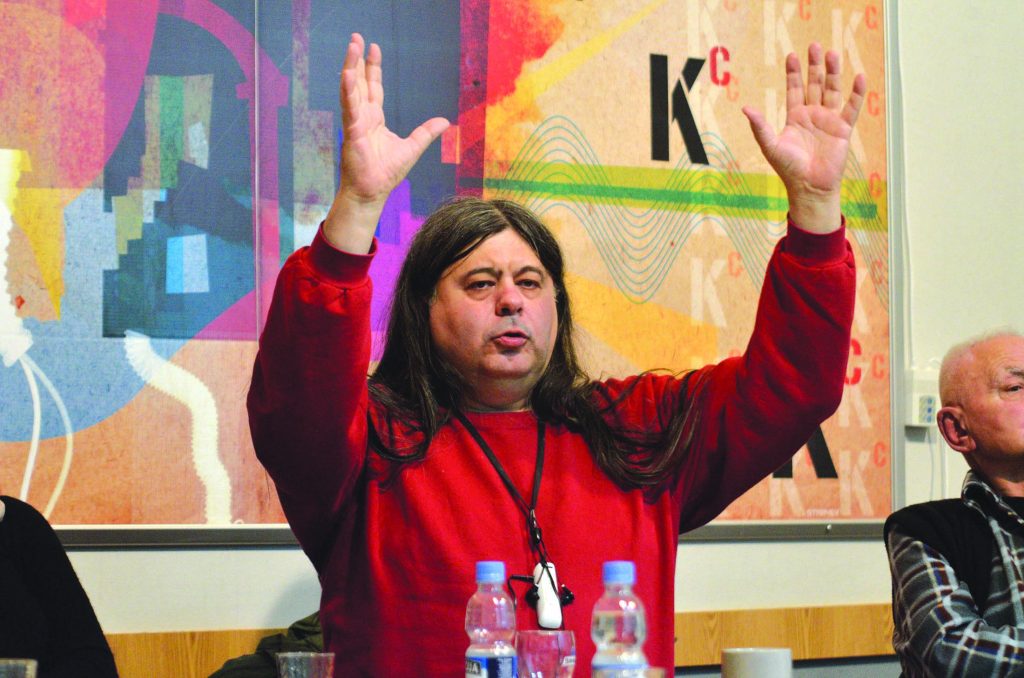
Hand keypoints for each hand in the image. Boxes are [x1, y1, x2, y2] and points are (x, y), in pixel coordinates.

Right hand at [324, 33, 449, 251]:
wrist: (373, 191)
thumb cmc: (387, 173)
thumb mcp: (412, 147)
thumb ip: (426, 133)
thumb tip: (445, 121)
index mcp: (374, 119)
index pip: (373, 88)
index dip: (373, 69)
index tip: (373, 49)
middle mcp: (363, 117)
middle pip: (360, 82)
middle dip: (358, 60)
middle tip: (356, 38)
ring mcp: (355, 122)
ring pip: (352, 89)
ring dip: (351, 67)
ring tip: (352, 46)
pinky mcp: (352, 131)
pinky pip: (350, 107)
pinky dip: (348, 90)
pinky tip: (347, 74)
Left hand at [742, 43, 865, 233]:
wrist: (809, 187)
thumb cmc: (788, 169)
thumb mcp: (770, 145)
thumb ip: (760, 126)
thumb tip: (746, 108)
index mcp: (795, 117)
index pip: (794, 89)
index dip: (793, 73)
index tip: (792, 55)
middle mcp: (813, 115)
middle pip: (814, 84)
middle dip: (814, 66)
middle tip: (814, 45)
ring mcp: (829, 120)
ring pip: (832, 91)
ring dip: (833, 73)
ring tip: (833, 53)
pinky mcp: (843, 129)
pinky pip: (851, 108)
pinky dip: (856, 94)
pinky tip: (859, 78)